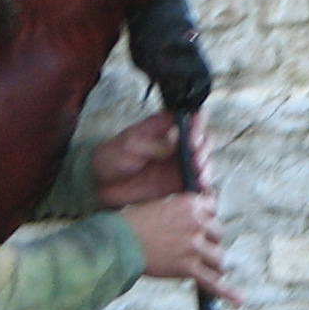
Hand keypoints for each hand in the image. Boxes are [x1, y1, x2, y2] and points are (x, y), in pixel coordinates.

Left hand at [90, 109, 207, 207]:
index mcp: (167, 128)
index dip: (198, 123)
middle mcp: (178, 146)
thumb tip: (175, 142)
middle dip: (204, 148)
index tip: (193, 135)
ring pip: (205, 164)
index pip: (191, 119)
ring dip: (207, 168)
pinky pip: (198, 186)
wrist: (101, 183)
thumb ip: (153, 144)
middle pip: (203, 142)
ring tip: (199, 174)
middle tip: (196, 158)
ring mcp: (180, 166)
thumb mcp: (129, 143)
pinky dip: (204, 188)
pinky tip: (201, 189)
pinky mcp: (179, 186)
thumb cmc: (113, 156)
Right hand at [122, 189, 237, 298]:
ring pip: (219, 259)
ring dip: (213, 264)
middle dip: (209, 242)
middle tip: (194, 248)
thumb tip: (204, 222)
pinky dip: (227, 292)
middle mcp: (196, 223)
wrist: (118, 242)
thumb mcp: (163, 206)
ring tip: (203, 267)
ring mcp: (193, 246)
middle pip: (219, 235)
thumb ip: (185, 212)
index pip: (214, 211)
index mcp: (190, 204)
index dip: (206, 220)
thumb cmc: (135, 224)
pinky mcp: (188, 267)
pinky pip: (213, 282)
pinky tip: (239, 301)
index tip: (199, 225)